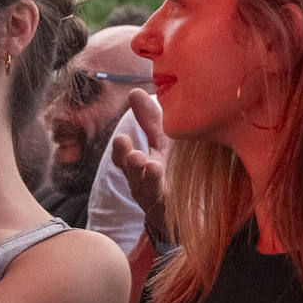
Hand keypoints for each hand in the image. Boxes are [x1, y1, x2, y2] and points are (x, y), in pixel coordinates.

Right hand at [110, 90, 170, 242]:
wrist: (182, 211)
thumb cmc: (168, 169)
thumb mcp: (160, 143)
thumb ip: (148, 120)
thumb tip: (134, 91)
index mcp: (135, 163)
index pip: (123, 153)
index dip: (121, 145)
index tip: (122, 134)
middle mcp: (140, 179)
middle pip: (128, 168)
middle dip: (124, 155)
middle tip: (123, 141)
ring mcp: (153, 194)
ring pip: (143, 183)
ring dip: (142, 172)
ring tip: (144, 161)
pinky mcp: (168, 206)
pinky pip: (162, 199)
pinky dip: (161, 187)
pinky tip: (162, 174)